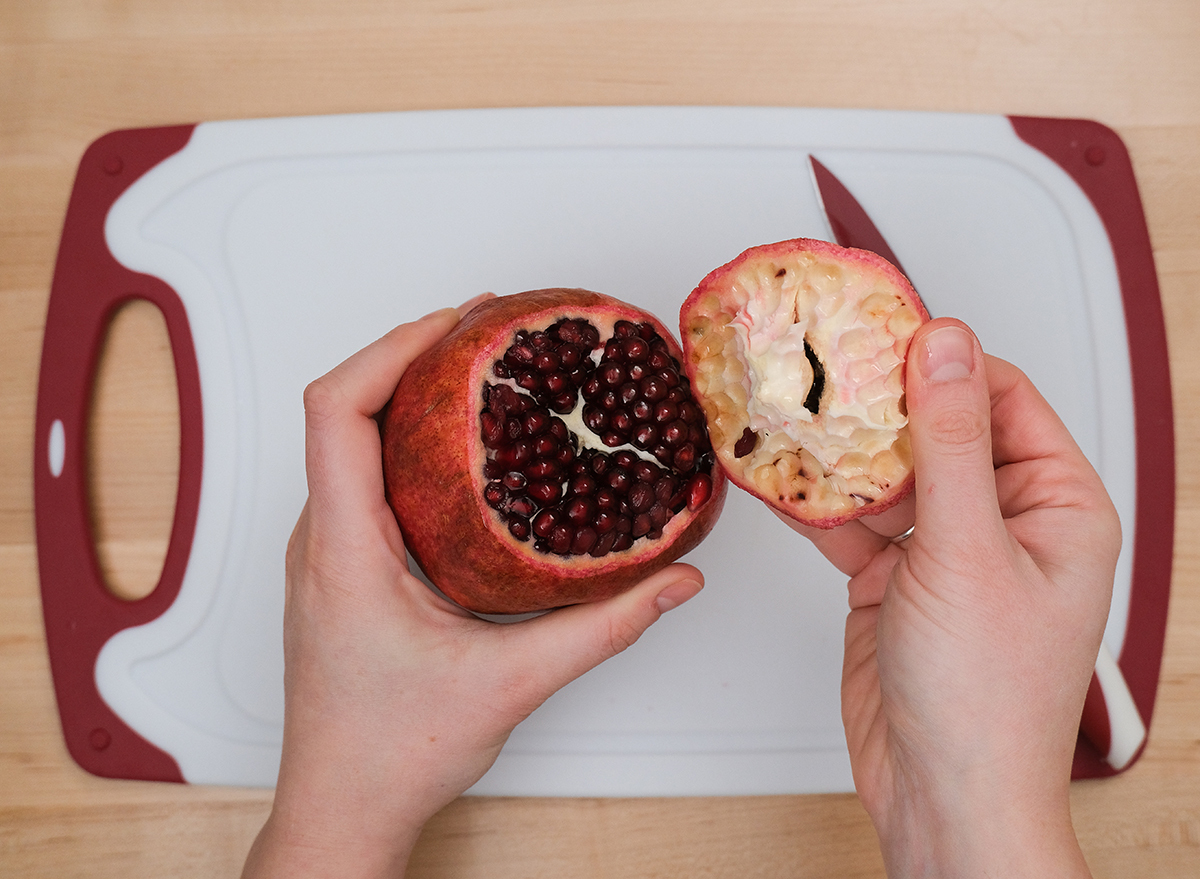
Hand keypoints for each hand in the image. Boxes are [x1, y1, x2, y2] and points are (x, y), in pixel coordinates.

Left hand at [242, 296, 703, 878]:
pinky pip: (366, 476)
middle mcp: (323, 539)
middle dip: (412, 353)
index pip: (336, 411)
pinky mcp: (345, 564)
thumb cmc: (393, 755)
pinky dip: (414, 441)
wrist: (343, 807)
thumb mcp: (512, 684)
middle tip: (489, 329)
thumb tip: (674, 582)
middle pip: (344, 408)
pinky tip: (470, 448)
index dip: (389, 348)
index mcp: (344, 551)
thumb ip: (604, 628)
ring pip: (353, 440)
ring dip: (411, 395)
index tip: (455, 324)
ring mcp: (329, 550)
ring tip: (483, 370)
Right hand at [788, 319, 1120, 876]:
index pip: (1000, 399)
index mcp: (1056, 506)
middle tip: (822, 367)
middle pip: (937, 430)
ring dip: (841, 453)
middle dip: (879, 404)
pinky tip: (780, 475)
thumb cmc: (987, 698)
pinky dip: (816, 503)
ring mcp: (945, 552)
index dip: (942, 361)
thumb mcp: (967, 551)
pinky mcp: (892, 580)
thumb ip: (950, 443)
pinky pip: (852, 522)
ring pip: (889, 475)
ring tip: (791, 412)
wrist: (942, 796)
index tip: (881, 330)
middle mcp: (1004, 523)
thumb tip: (946, 345)